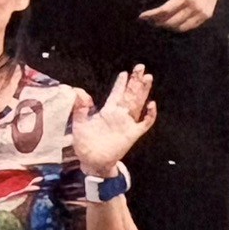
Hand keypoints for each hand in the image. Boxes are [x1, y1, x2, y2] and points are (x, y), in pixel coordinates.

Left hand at [71, 66, 157, 180]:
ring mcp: (127, 124)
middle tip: (140, 68)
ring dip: (143, 92)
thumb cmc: (85, 143)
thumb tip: (77, 90)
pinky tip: (151, 105)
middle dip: (135, 82)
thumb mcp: (79, 123)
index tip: (125, 73)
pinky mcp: (132, 134)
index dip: (121, 84)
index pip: (116, 94)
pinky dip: (149, 115)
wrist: (92, 162)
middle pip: (130, 95)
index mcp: (107, 112)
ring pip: (138, 104)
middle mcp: (119, 115)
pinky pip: (144, 123)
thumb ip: (79, 107)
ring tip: (148, 78)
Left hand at [139, 0, 228, 31]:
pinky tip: (173, 24)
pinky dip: (180, 27)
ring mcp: (201, 12)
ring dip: (168, 27)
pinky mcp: (206, 15)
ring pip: (181, 27)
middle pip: (171, 22)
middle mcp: (193, 7)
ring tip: (160, 23)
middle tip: (149, 20)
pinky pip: (191, 26)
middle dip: (158, 22)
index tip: (142, 16)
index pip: (164, 11)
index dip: (152, 15)